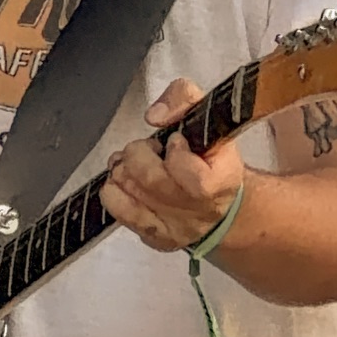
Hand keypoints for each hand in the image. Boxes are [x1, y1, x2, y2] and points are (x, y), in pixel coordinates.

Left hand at [99, 78, 244, 253]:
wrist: (218, 204)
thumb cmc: (210, 155)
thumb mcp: (208, 116)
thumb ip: (184, 98)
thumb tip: (154, 116)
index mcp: (222, 183)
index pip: (191, 175)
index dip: (176, 152)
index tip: (176, 141)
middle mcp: (199, 213)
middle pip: (150, 179)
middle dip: (138, 153)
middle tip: (148, 148)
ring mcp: (175, 229)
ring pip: (128, 191)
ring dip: (122, 168)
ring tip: (133, 162)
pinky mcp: (153, 239)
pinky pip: (117, 208)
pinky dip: (114, 188)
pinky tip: (127, 182)